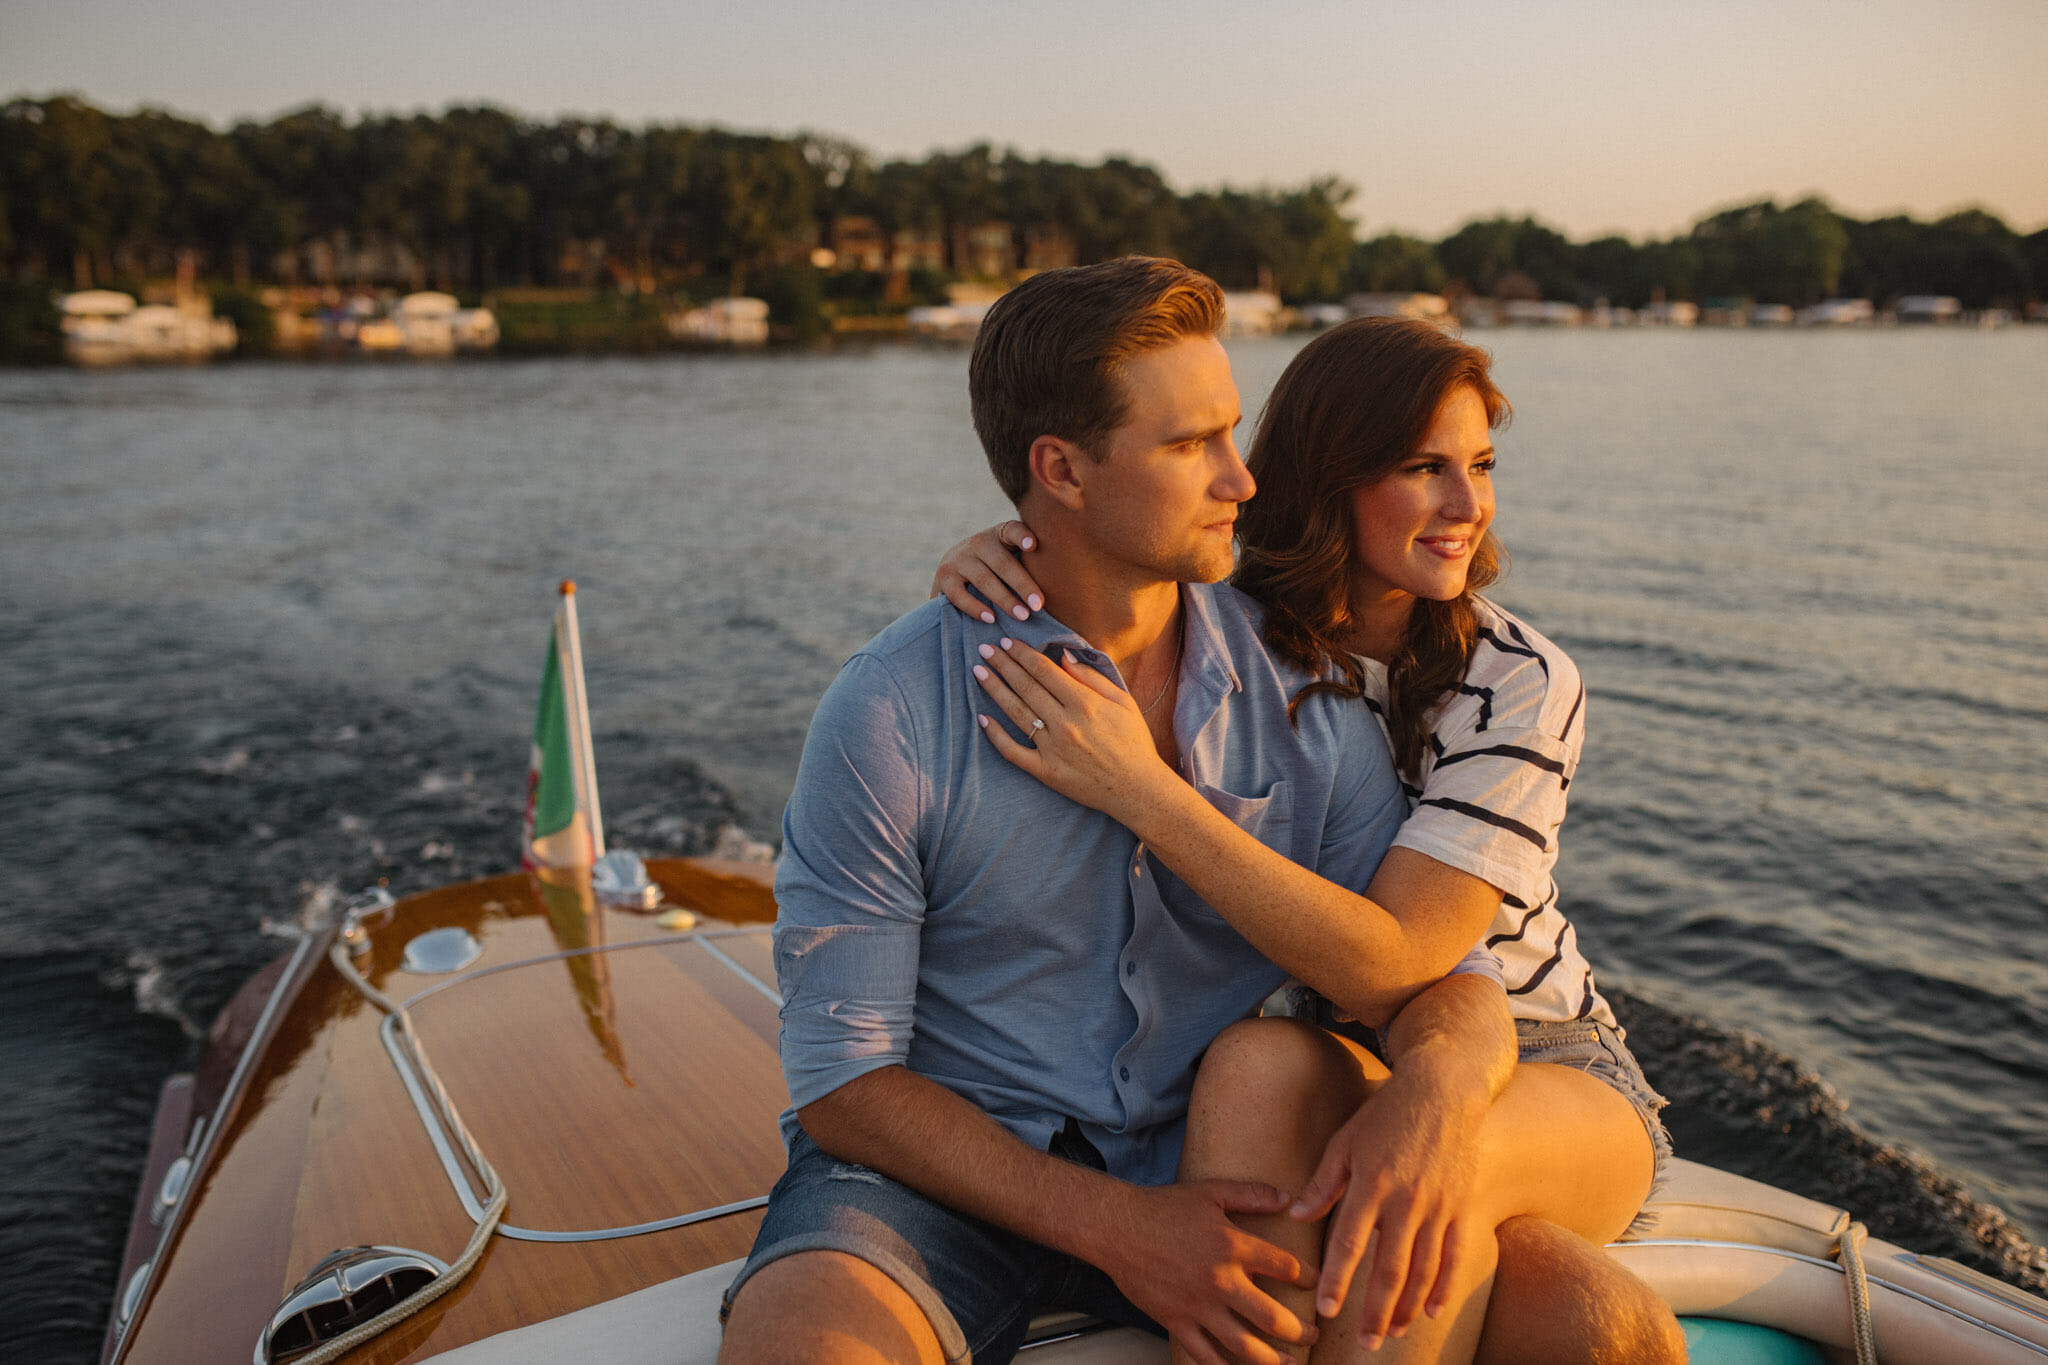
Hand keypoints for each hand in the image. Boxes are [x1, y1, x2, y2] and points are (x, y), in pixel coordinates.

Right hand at [930, 520, 1042, 623]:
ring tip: (1023, 616)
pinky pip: (959, 594)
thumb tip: (1071, 577)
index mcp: (999, 534)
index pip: (1011, 529)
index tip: (1033, 545)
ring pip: (984, 579)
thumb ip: (1031, 561)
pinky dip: (975, 607)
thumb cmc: (997, 570)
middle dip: (1022, 584)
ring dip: (1005, 599)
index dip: (1021, 536)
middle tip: (1039, 605)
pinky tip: (991, 618)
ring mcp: (958, 558)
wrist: (953, 573)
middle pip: (1002, 562)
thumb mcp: (1011, 558)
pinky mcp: (944, 577)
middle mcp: (978, 542)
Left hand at [971, 637, 1177, 824]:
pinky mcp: (1045, 771)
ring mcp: (1052, 749)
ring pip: (1016, 712)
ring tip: (979, 672)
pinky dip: (995, 735)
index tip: (1008, 642)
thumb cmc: (1133, 742)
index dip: (1023, 654)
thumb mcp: (1123, 702)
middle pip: (1026, 687)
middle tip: (985, 649)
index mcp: (1084, 703)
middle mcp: (1065, 724)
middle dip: (1003, 664)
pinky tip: (981, 718)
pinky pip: (1013, 751)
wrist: (1137, 789)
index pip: (1045, 670)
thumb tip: (1064, 655)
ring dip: (995, 689)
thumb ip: (1092, 677)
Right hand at [1094, 1179, 1317, 1364]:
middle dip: (1301, 1332)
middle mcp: (1221, 1281)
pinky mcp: (1177, 1323)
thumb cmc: (1163, 1207)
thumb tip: (1286, 1199)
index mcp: (1233, 1246)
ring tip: (1289, 1363)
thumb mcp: (1211, 1192)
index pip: (1287, 1268)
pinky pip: (1205, 1356)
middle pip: (1274, 1319)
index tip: (1318, 1284)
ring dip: (1273, 1360)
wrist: (1117, 1228)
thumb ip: (1251, 1194)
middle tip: (1313, 1335)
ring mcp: (1198, 1307)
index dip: (1310, 1278)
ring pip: (1245, 1347)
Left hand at [1288, 1069, 1488, 1349]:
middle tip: (1365, 1343)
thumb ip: (1323, 1182)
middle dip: (1376, 1311)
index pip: (1350, 1243)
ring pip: (1424, 1270)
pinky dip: (1445, 1286)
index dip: (1338, 1280)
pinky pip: (1455, 1256)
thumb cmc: (1387, 1114)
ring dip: (1408, 1307)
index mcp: (1371, 1183)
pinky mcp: (1462, 1206)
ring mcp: (1438, 1206)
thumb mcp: (1346, 1140)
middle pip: (1390, 1269)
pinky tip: (1433, 1311)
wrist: (1443, 1090)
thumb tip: (1296, 1215)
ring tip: (1392, 1333)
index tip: (1326, 1309)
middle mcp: (1406, 1200)